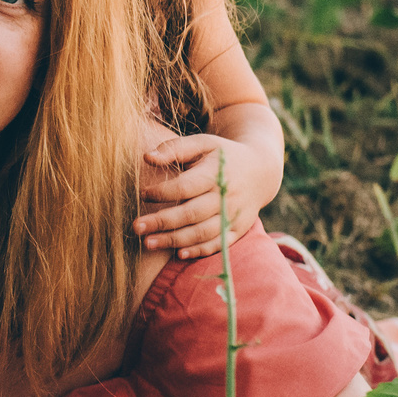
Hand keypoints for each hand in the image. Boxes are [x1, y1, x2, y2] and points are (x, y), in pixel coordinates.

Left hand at [134, 125, 274, 256]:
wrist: (261, 170)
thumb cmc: (223, 155)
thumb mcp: (203, 143)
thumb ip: (175, 148)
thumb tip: (147, 157)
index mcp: (216, 173)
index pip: (186, 187)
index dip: (163, 192)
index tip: (142, 194)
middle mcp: (227, 197)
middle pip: (192, 213)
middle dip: (162, 222)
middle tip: (136, 227)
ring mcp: (234, 215)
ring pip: (203, 232)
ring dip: (175, 240)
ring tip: (148, 243)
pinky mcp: (239, 229)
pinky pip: (219, 243)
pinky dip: (200, 250)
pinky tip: (179, 254)